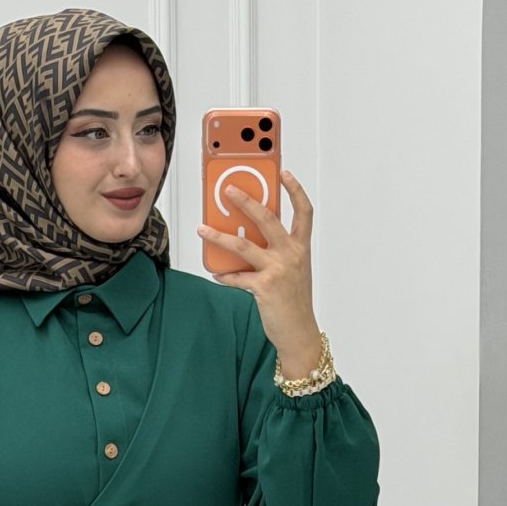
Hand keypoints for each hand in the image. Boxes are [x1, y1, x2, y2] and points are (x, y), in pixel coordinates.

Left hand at [197, 170, 319, 368]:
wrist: (299, 331)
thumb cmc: (294, 302)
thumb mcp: (293, 270)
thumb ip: (278, 251)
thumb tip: (251, 238)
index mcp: (300, 248)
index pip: (303, 212)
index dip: (295, 190)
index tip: (284, 173)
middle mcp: (291, 254)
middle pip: (267, 218)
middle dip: (245, 201)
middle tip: (228, 190)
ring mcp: (277, 270)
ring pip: (243, 246)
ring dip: (219, 236)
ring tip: (203, 229)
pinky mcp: (264, 287)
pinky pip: (237, 278)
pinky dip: (225, 276)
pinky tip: (216, 274)